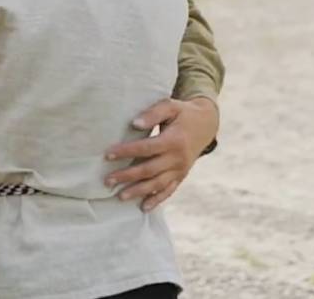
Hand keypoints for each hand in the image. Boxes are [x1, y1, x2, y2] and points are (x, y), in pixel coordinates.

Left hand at [103, 96, 218, 211]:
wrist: (206, 124)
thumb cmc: (182, 113)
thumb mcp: (170, 106)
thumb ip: (153, 113)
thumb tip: (134, 124)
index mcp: (174, 140)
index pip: (146, 148)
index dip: (127, 152)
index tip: (108, 155)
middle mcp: (178, 158)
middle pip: (149, 170)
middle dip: (127, 176)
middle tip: (107, 181)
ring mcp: (180, 169)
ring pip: (157, 184)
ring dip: (138, 191)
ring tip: (120, 197)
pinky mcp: (181, 176)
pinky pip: (169, 190)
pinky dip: (156, 200)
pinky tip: (143, 207)